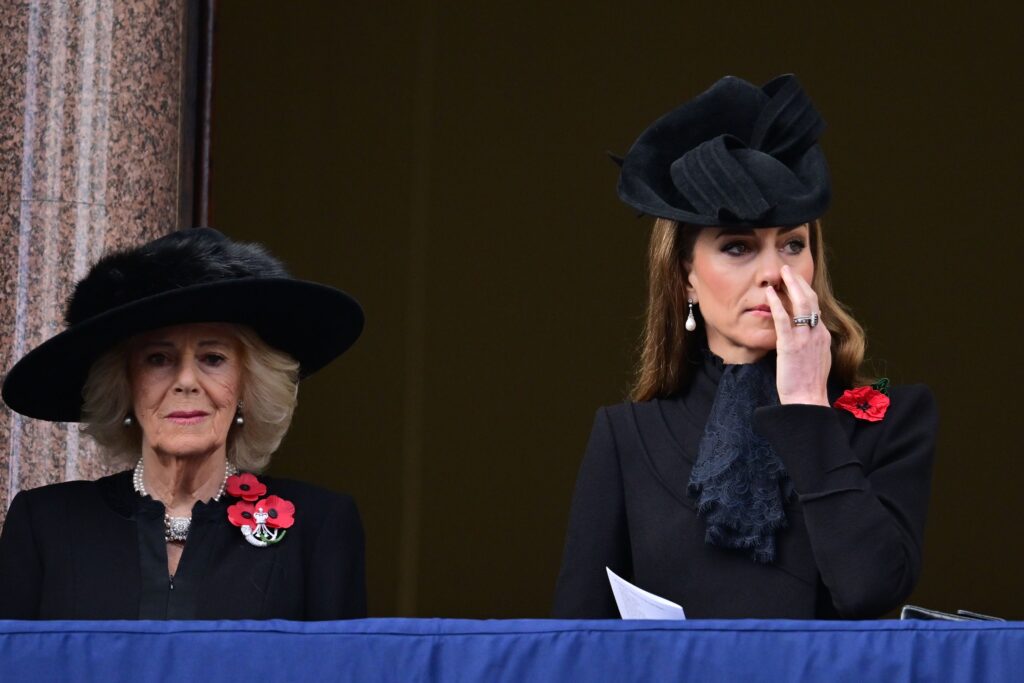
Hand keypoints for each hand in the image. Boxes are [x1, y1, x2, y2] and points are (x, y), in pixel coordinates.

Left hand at [764, 265, 830, 405]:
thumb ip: (811, 343)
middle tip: (788, 269)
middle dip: (799, 282)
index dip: (805, 292)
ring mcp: (805, 339)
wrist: (807, 401)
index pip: (815, 307)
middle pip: (810, 300)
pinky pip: (784, 320)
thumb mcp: (815, 358)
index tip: (796, 281)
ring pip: (801, 305)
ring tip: (782, 272)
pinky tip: (770, 295)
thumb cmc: (808, 384)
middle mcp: (817, 334)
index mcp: (822, 336)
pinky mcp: (790, 346)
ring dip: (791, 285)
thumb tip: (804, 334)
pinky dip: (777, 305)